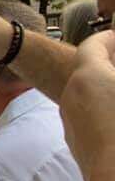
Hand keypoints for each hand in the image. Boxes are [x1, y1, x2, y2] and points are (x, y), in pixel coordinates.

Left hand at [60, 30, 114, 180]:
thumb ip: (113, 76)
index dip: (109, 38)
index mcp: (88, 76)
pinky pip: (87, 114)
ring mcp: (70, 120)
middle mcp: (71, 95)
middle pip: (88, 68)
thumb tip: (111, 80)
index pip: (93, 45)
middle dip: (108, 63)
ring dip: (105, 86)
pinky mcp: (75, 141)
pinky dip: (102, 108)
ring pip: (85, 93)